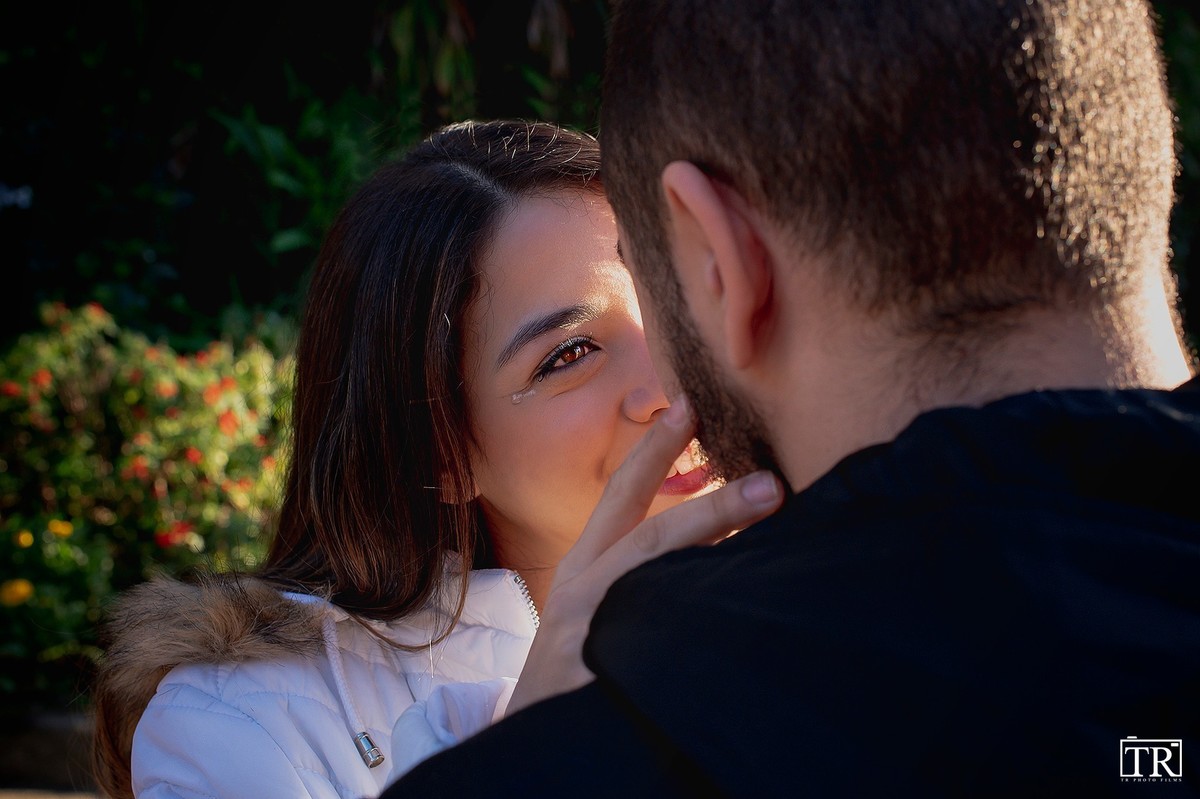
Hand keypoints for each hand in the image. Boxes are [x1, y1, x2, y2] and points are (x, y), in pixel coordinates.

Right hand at [506, 397, 782, 713]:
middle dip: (712, 508)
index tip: (690, 406)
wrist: (528, 750)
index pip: (621, 498)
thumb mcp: (585, 610)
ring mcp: (593, 640)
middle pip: (652, 540)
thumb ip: (633, 572)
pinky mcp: (607, 684)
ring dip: (718, 560)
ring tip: (770, 528)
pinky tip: (747, 626)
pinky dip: (705, 634)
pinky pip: (665, 654)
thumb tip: (710, 540)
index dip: (654, 450)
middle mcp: (584, 595)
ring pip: (662, 591)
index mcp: (582, 570)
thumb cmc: (570, 670)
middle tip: (770, 486)